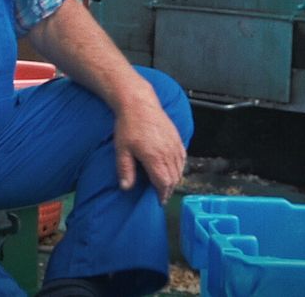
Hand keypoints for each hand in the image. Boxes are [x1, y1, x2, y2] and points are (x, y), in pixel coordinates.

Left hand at [113, 85, 186, 203]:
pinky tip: (174, 169)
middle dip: (168, 189)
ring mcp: (174, 144)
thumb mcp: (122, 149)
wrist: (139, 103)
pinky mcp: (177, 137)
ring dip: (174, 179)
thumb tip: (126, 188)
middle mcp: (168, 152)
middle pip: (174, 178)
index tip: (159, 200)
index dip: (162, 194)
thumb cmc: (128, 125)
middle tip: (162, 195)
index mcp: (155, 157)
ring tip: (167, 185)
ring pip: (180, 168)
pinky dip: (180, 166)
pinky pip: (183, 157)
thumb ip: (125, 170)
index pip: (164, 183)